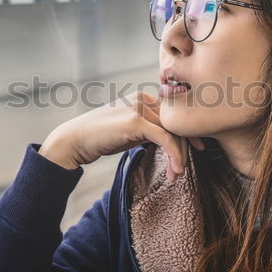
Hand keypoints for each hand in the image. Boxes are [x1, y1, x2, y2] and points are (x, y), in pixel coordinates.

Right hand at [39, 91, 205, 181]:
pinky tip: (176, 169)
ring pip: (173, 131)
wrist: (74, 140)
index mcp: (143, 97)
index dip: (187, 133)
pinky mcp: (135, 121)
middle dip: (186, 146)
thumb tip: (170, 141)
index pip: (173, 114)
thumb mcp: (130, 131)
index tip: (197, 150)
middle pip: (176, 121)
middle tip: (185, 168)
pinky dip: (174, 154)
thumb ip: (149, 130)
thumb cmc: (101, 138)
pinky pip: (165, 138)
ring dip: (180, 155)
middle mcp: (143, 98)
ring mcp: (139, 108)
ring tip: (177, 174)